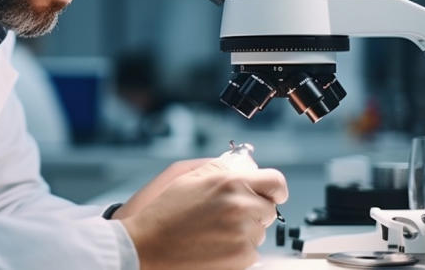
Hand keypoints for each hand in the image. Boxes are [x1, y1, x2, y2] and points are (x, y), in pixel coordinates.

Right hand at [120, 161, 287, 269]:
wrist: (149, 245)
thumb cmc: (166, 212)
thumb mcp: (190, 177)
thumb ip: (221, 169)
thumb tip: (244, 167)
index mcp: (231, 183)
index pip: (276, 182)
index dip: (276, 189)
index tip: (273, 194)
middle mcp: (241, 207)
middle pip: (269, 209)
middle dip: (254, 211)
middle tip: (229, 215)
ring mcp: (243, 234)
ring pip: (260, 232)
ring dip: (245, 231)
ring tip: (216, 230)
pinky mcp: (241, 257)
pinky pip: (252, 251)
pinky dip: (238, 249)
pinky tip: (216, 244)